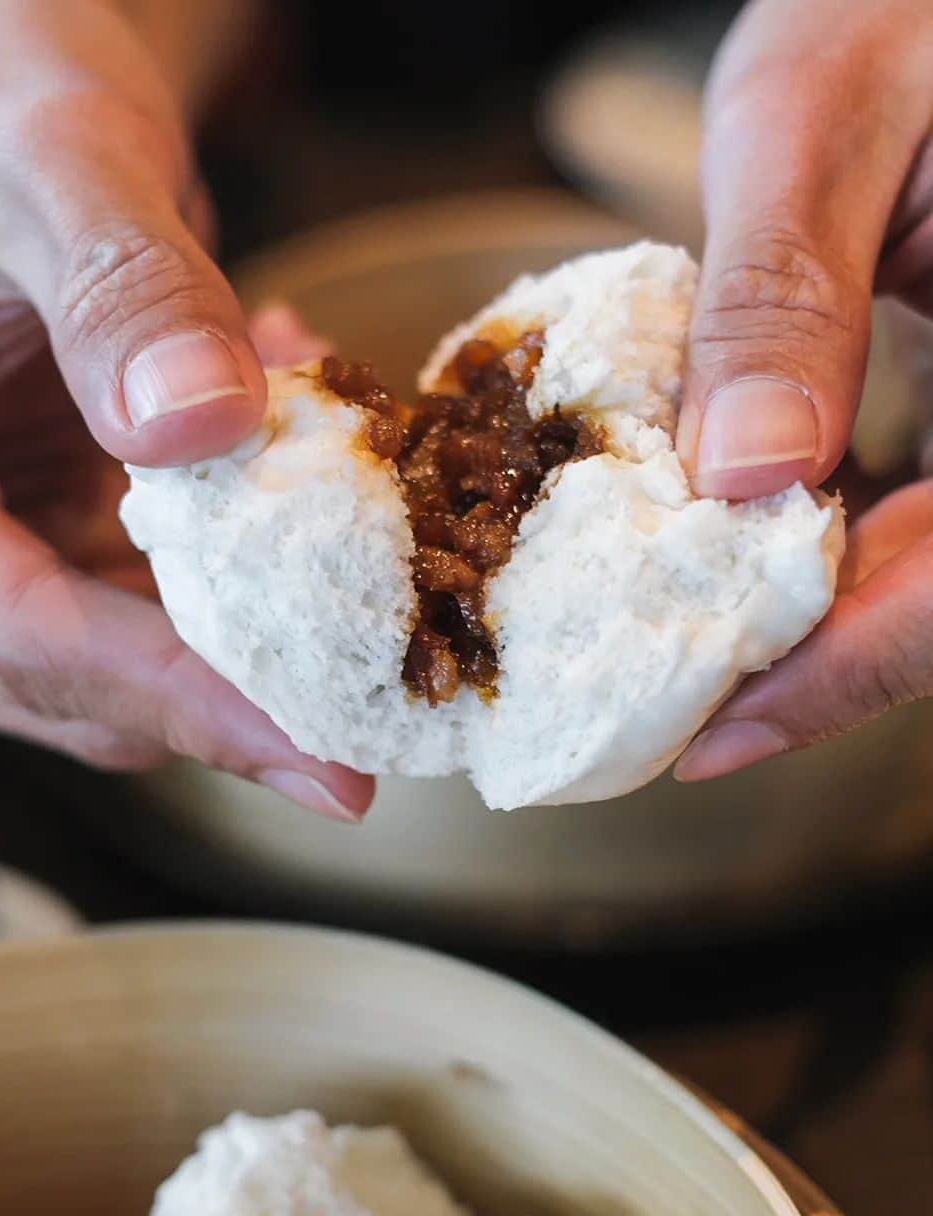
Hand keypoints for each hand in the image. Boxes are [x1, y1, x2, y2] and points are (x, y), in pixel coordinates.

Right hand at [0, 1, 371, 820]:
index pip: (10, 631)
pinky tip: (306, 452)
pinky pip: (163, 582)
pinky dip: (256, 550)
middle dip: (237, 699)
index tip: (317, 754)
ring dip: (264, 618)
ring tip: (371, 549)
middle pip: (75, 676)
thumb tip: (206, 422)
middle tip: (384, 718)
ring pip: (131, 648)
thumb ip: (120, 290)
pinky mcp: (51, 522)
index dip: (173, 698)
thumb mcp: (40, 160)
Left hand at [674, 0, 932, 781]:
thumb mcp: (824, 116)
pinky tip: (741, 554)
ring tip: (685, 658)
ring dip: (815, 618)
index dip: (842, 675)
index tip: (712, 738)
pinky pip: (930, 509)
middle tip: (670, 721)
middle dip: (812, 668)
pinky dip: (835, 545)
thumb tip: (737, 475)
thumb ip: (780, 295)